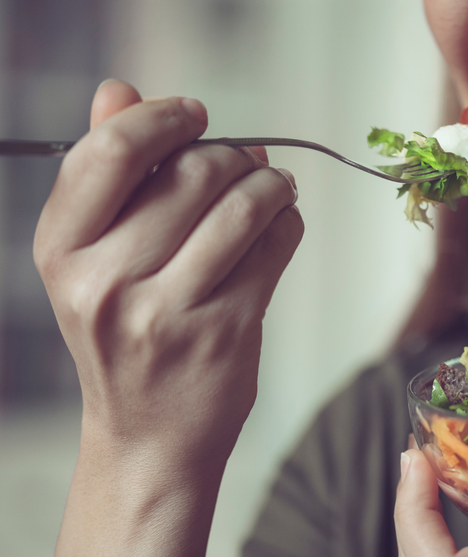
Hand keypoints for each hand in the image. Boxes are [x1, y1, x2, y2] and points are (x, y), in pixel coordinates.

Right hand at [35, 80, 301, 469]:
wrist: (149, 437)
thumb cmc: (124, 339)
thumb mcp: (92, 262)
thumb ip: (106, 176)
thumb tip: (119, 90)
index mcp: (62, 251)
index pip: (112, 149)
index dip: (163, 116)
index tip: (194, 114)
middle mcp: (107, 281)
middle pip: (193, 172)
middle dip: (233, 157)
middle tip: (246, 166)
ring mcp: (168, 311)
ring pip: (243, 205)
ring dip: (272, 184)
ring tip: (274, 187)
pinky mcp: (226, 331)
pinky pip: (275, 247)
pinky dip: (288, 222)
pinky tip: (282, 222)